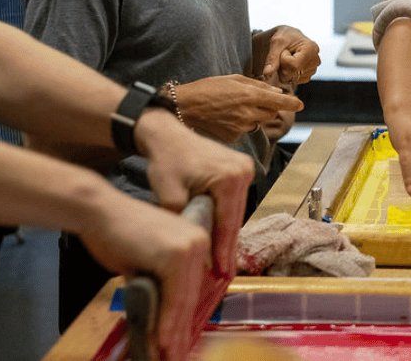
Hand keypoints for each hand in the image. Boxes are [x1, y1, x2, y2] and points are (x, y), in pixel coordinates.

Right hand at [78, 187, 225, 360]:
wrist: (100, 213)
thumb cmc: (118, 235)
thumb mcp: (147, 261)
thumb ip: (161, 283)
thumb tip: (166, 316)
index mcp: (197, 241)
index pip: (195, 287)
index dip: (187, 318)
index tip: (180, 342)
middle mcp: (200, 241)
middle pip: (192, 295)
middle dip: (181, 330)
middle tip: (174, 354)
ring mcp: (190, 247)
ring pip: (184, 300)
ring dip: (174, 332)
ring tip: (166, 354)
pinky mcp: (175, 255)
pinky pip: (173, 296)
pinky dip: (166, 321)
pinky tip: (161, 340)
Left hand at [134, 109, 253, 278]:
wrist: (166, 135)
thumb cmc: (165, 163)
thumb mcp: (169, 198)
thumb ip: (185, 224)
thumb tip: (192, 254)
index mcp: (229, 177)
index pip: (228, 223)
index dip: (224, 252)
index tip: (222, 275)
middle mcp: (243, 171)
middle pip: (235, 218)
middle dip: (226, 247)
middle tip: (222, 275)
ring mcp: (245, 168)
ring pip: (235, 211)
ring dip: (226, 233)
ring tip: (220, 262)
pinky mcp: (241, 169)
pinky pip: (234, 201)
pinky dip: (225, 218)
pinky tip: (218, 237)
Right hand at [173, 75, 302, 142]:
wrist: (185, 106)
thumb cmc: (208, 88)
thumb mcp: (234, 79)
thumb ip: (258, 86)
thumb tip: (277, 93)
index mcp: (250, 96)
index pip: (279, 102)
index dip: (292, 103)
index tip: (300, 104)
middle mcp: (248, 113)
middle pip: (271, 113)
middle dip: (269, 107)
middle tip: (254, 100)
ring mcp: (241, 127)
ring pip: (258, 122)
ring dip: (254, 116)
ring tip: (235, 108)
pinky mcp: (233, 137)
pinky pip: (245, 130)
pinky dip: (241, 124)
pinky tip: (227, 117)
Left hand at [253, 26, 320, 83]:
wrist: (290, 37)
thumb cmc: (284, 36)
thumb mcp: (276, 42)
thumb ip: (272, 58)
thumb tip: (267, 74)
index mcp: (311, 48)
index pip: (293, 65)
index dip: (282, 60)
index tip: (284, 51)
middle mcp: (315, 60)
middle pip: (292, 74)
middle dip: (283, 66)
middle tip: (285, 54)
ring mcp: (313, 69)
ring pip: (291, 79)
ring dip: (284, 70)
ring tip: (289, 58)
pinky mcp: (308, 75)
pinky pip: (292, 81)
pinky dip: (288, 74)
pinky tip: (290, 64)